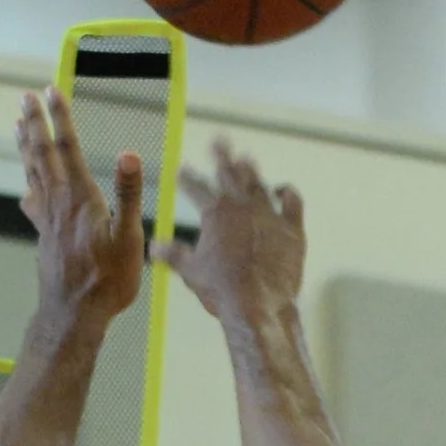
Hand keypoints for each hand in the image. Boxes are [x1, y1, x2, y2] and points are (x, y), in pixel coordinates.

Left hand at [16, 85, 145, 333]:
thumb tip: (129, 154)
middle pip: (43, 154)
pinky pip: (34, 200)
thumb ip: (128, 194)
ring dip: (26, 146)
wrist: (74, 315)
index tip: (52, 91)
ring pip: (33, 173)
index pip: (68, 148)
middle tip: (25, 97)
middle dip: (36, 123)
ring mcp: (48, 219)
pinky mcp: (45, 235)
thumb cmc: (106, 280)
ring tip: (18, 124)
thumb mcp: (128, 238)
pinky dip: (29, 184)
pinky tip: (25, 186)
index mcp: (81, 198)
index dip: (60, 118)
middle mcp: (59, 203)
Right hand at [158, 138, 305, 328]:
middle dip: (221, 155)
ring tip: (245, 159)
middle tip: (217, 141)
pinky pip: (292, 202)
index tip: (181, 170)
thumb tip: (153, 247)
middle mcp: (242, 205)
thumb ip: (173, 254)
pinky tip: (282, 190)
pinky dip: (287, 193)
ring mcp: (269, 214)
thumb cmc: (222, 290)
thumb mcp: (190, 271)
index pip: (196, 187)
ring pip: (258, 182)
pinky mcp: (292, 229)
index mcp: (215, 212)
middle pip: (229, 172)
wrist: (258, 305)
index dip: (186, 177)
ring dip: (250, 170)